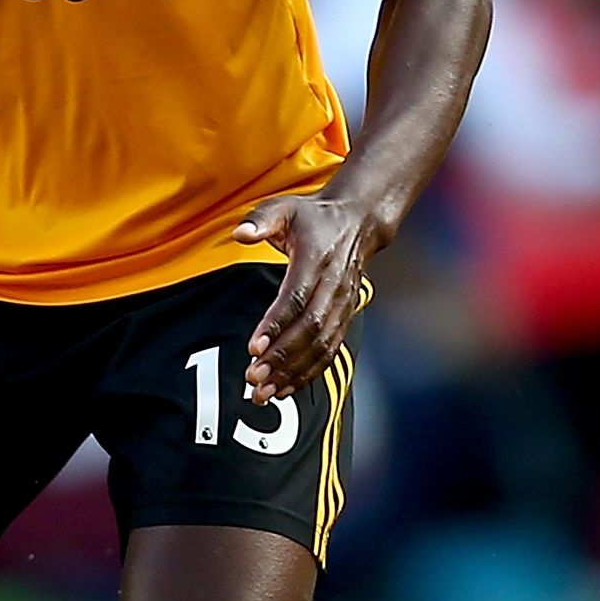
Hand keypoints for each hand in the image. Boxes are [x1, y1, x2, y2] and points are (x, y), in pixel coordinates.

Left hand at [231, 191, 382, 400]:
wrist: (358, 222)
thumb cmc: (312, 217)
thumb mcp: (284, 207)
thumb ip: (261, 219)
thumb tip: (240, 233)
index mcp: (316, 259)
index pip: (296, 298)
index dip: (276, 324)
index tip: (253, 347)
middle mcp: (334, 285)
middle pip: (309, 329)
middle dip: (281, 358)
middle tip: (253, 378)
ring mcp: (343, 304)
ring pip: (321, 345)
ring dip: (294, 372)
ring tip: (264, 393)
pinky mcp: (345, 317)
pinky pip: (330, 351)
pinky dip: (310, 373)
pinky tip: (286, 389)